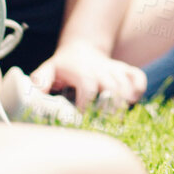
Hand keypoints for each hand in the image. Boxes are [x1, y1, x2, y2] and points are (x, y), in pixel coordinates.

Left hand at [32, 44, 146, 110]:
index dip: (87, 103)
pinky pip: (138, 78)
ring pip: (126, 84)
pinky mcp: (125, 71)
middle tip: (106, 125)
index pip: (88, 85)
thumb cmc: (63, 66)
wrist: (81, 47)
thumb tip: (34, 95)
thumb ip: (40, 80)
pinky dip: (139, 90)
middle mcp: (101, 69)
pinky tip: (132, 102)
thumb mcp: (48, 69)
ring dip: (125, 103)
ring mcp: (115, 69)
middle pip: (113, 86)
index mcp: (82, 70)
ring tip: (118, 121)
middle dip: (111, 107)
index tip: (82, 117)